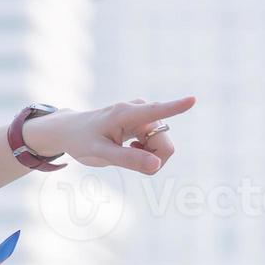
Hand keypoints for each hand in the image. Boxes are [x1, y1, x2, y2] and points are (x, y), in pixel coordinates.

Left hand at [25, 96, 195, 173]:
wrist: (72, 130)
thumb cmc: (82, 141)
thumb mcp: (100, 154)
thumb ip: (128, 160)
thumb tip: (156, 165)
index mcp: (126, 114)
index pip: (155, 111)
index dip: (176, 107)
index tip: (193, 99)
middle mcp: (139, 110)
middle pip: (165, 144)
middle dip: (153, 159)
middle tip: (127, 159)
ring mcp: (144, 115)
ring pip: (163, 146)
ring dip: (148, 157)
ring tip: (125, 152)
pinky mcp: (146, 122)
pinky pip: (158, 144)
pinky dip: (146, 153)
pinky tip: (129, 148)